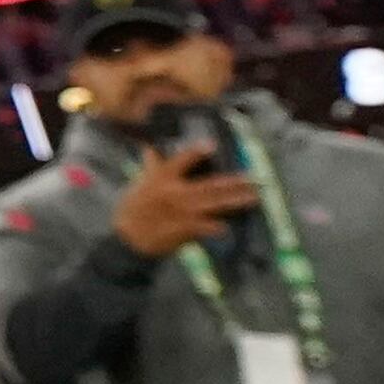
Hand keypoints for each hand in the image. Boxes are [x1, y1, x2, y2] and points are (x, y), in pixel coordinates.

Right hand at [110, 145, 264, 259]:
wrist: (129, 238)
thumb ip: (151, 165)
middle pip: (210, 185)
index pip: (181, 160)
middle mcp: (175, 192)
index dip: (197, 152)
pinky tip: (230, 225)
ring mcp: (183, 212)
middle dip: (234, 182)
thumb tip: (150, 146)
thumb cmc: (134, 207)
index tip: (212, 144)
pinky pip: (208, 227)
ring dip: (236, 201)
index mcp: (162, 178)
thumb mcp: (140, 183)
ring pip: (215, 204)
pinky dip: (219, 227)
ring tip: (254, 197)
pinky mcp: (186, 229)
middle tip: (253, 177)